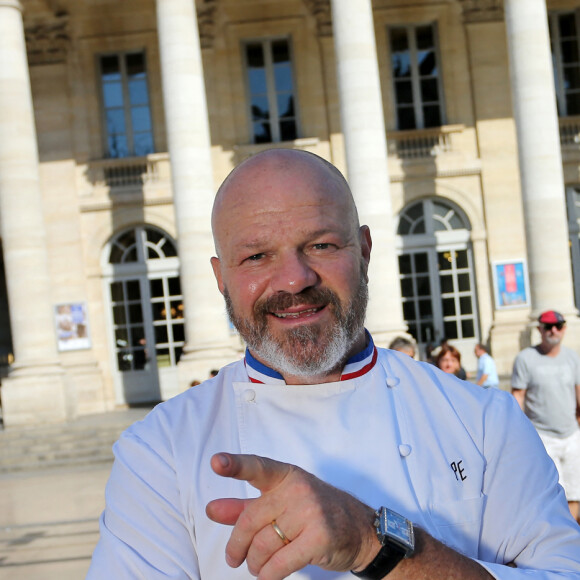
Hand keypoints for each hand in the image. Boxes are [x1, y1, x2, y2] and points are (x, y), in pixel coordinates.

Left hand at [205, 453, 378, 579]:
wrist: (360, 529)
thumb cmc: (314, 513)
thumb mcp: (280, 503)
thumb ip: (245, 507)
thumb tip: (213, 510)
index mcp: (286, 475)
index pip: (257, 467)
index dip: (235, 465)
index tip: (216, 462)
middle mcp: (298, 488)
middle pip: (251, 520)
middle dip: (237, 545)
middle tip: (234, 558)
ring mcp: (311, 511)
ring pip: (263, 545)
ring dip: (254, 563)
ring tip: (257, 566)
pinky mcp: (320, 536)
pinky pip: (280, 563)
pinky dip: (269, 575)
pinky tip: (269, 574)